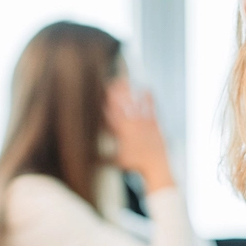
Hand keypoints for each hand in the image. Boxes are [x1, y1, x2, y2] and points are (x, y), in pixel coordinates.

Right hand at [105, 79, 173, 193]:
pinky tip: (145, 89)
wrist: (156, 165)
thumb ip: (102, 156)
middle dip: (113, 93)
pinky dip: (147, 98)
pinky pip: (150, 107)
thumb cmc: (135, 164)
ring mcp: (143, 122)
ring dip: (127, 91)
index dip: (102, 104)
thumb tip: (89, 156)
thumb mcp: (116, 160)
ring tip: (123, 80)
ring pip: (133, 103)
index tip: (96, 94)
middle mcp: (131, 125)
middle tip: (107, 82)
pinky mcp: (153, 122)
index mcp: (121, 133)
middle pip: (120, 105)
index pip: (108, 115)